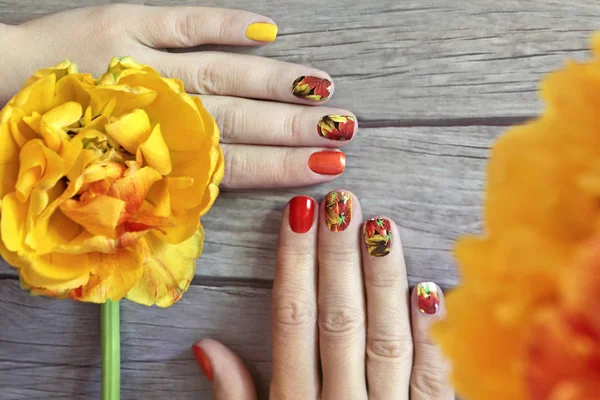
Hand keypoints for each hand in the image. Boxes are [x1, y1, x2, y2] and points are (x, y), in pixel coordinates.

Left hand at [0, 5, 355, 188]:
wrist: (2, 90)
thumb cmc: (57, 146)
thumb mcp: (109, 186)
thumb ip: (165, 190)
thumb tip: (220, 194)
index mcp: (156, 153)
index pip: (234, 164)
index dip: (283, 167)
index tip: (327, 168)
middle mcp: (161, 111)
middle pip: (240, 121)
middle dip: (295, 127)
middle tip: (345, 129)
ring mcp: (148, 64)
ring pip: (224, 78)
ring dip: (277, 85)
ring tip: (324, 93)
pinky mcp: (129, 25)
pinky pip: (184, 21)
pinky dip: (225, 24)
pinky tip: (268, 29)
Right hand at [192, 191, 453, 398]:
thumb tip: (207, 347)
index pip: (291, 322)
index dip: (293, 265)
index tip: (296, 216)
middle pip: (337, 319)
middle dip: (337, 257)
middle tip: (340, 201)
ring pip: (385, 337)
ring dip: (382, 279)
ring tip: (380, 224)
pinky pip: (437, 376)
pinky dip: (434, 333)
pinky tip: (430, 288)